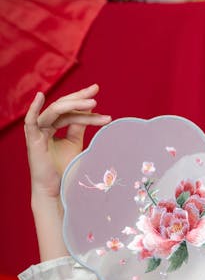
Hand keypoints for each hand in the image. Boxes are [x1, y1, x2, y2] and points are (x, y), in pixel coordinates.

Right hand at [24, 84, 110, 198]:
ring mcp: (37, 132)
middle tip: (96, 90)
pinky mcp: (33, 140)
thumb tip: (90, 109)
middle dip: (79, 98)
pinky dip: (33, 109)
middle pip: (62, 106)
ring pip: (55, 111)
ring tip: (93, 103)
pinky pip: (30, 121)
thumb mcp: (75, 142)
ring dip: (73, 105)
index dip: (84, 104)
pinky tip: (40, 97)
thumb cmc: (64, 168)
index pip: (70, 111)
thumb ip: (79, 126)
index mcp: (53, 126)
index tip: (99, 96)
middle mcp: (44, 126)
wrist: (57, 189)